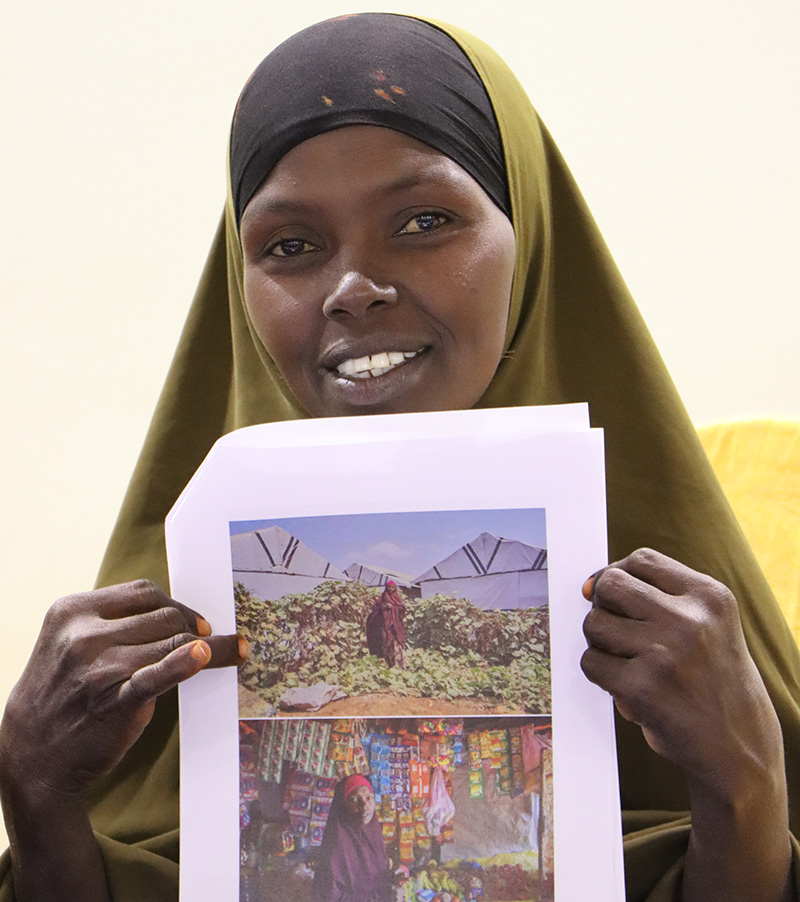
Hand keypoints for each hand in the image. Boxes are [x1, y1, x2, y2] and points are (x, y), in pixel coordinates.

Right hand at [0, 579, 243, 798]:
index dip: (176, 604)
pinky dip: (186, 663)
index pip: (142, 593)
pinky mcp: (115, 701)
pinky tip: (206, 655)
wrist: (30, 760)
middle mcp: (83, 635)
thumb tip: (173, 613)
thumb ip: (111, 623)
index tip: (196, 621)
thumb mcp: (69, 644)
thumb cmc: (61, 695)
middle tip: (207, 644)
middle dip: (191, 628)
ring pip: (174, 641)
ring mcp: (98, 668)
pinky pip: (158, 674)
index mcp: (73, 612)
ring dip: (208, 647)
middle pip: (163, 616)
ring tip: (231, 652)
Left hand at [580, 548, 782, 791]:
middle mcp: (690, 619)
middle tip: (616, 630)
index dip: (618, 574)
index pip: (641, 560)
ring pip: (594, 624)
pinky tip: (627, 687)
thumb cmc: (712, 679)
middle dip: (603, 604)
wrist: (741, 750)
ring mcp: (665, 653)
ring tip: (627, 662)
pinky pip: (591, 663)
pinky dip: (600, 675)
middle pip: (611, 584)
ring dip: (601, 644)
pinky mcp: (641, 688)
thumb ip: (658, 595)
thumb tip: (589, 586)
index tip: (613, 595)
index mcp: (709, 596)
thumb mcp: (709, 624)